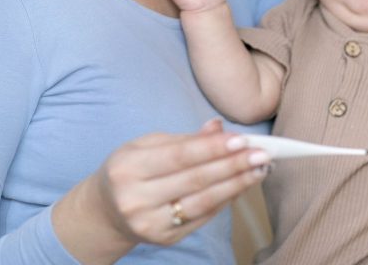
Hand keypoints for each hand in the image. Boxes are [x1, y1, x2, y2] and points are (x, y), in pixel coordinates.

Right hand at [54, 119, 270, 261]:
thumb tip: (219, 127)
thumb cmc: (129, 170)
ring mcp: (150, 223)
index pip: (179, 156)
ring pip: (202, 202)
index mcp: (129, 167)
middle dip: (232, 165)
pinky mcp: (164, 239)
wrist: (106, 211)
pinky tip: (241, 186)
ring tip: (259, 170)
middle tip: (262, 154)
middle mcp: (136, 198)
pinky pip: (201, 217)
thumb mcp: (145, 146)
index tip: (241, 139)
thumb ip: (184, 139)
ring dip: (236, 185)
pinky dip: (224, 200)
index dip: (212, 148)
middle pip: (194, 180)